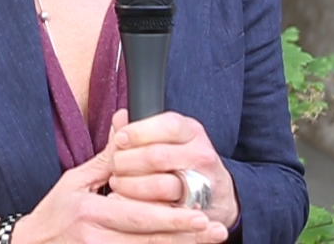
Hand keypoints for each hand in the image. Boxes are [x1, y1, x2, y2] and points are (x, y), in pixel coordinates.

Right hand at [3, 133, 229, 243]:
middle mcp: (96, 238)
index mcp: (90, 211)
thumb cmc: (54, 213)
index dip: (170, 218)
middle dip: (183, 234)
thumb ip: (108, 156)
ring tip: (208, 239)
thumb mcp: (75, 181)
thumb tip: (126, 121)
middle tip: (213, 229)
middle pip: (148, 239)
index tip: (198, 214)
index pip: (136, 215)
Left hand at [108, 109, 240, 228]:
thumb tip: (120, 119)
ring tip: (118, 183)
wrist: (218, 196)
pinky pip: (162, 211)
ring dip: (129, 185)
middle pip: (157, 156)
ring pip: (159, 185)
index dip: (138, 132)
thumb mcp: (170, 137)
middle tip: (114, 165)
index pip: (168, 126)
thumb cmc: (185, 161)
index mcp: (192, 132)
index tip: (120, 139)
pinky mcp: (196, 212)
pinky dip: (138, 207)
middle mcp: (201, 156)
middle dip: (126, 161)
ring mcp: (201, 185)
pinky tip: (126, 201)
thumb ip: (143, 129)